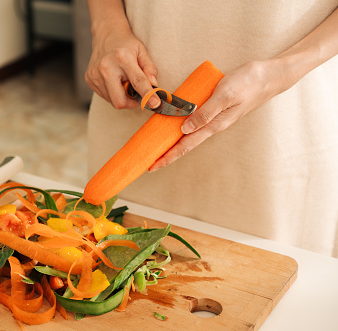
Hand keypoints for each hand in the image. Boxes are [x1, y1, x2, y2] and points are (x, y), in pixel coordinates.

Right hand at [85, 28, 160, 108]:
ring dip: (122, 96)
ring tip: (123, 81)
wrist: (106, 34)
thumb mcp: (142, 51)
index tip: (155, 104)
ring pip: (112, 100)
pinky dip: (113, 93)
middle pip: (119, 101)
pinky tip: (114, 80)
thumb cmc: (126, 44)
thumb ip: (150, 69)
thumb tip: (154, 87)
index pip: (137, 82)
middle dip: (131, 103)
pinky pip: (105, 96)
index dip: (147, 95)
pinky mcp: (89, 80)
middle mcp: (106, 67)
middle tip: (136, 94)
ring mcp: (95, 75)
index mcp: (122, 58)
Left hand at [149, 60, 289, 170]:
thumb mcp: (225, 95)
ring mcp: (214, 118)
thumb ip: (206, 113)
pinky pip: (195, 122)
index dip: (169, 156)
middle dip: (168, 154)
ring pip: (190, 135)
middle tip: (151, 163)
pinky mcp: (215, 109)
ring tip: (159, 148)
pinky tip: (175, 127)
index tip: (154, 165)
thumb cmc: (248, 83)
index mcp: (214, 125)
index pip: (186, 145)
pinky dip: (182, 128)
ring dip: (174, 143)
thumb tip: (185, 130)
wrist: (270, 75)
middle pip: (186, 144)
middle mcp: (213, 125)